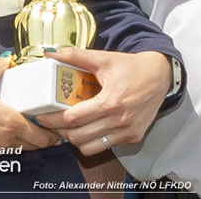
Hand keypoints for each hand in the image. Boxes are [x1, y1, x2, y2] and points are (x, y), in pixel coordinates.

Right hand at [0, 57, 59, 154]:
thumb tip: (6, 60)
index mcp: (11, 122)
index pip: (42, 137)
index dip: (52, 133)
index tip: (54, 124)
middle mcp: (6, 140)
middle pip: (35, 146)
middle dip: (42, 137)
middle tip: (42, 122)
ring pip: (20, 149)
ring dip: (26, 140)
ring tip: (23, 124)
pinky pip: (4, 150)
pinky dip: (9, 142)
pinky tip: (1, 129)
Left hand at [36, 48, 171, 155]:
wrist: (159, 76)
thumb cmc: (129, 67)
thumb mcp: (102, 58)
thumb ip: (75, 55)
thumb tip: (50, 53)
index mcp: (110, 102)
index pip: (74, 118)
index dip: (54, 118)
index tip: (41, 115)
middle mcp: (119, 121)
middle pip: (79, 136)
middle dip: (60, 130)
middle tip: (50, 121)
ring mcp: (127, 132)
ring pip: (91, 147)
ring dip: (75, 139)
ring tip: (67, 126)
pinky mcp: (133, 138)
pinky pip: (105, 146)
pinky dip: (92, 141)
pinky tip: (86, 127)